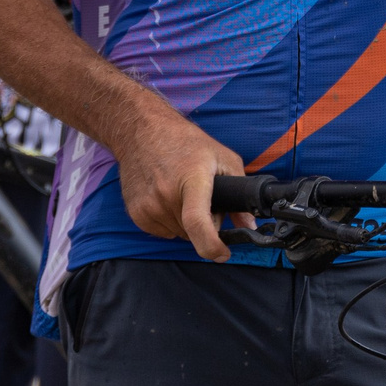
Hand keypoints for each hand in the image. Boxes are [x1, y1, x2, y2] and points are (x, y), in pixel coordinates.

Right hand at [111, 104, 249, 260]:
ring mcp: (148, 206)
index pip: (197, 222)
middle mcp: (166, 195)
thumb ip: (240, 192)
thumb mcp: (223, 158)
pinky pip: (163, 232)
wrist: (142, 131)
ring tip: (184, 194)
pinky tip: (169, 198)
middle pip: (194, 232)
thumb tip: (249, 224)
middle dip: (206, 224)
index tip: (222, 253)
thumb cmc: (186, 142)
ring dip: (187, 223)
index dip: (212, 246)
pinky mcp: (136, 213)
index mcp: (191, 179)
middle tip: (206, 200)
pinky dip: (171, 222)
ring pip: (179, 234)